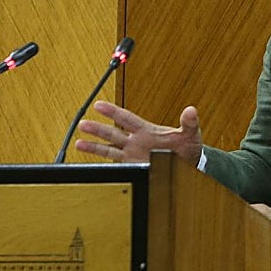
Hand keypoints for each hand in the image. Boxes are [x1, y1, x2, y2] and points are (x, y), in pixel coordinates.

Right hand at [75, 101, 202, 163]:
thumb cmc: (189, 146)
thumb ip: (189, 122)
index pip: (127, 118)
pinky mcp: (135, 165)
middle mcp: (137, 140)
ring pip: (110, 147)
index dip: (113, 112)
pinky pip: (116, 163)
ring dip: (95, 145)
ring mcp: (134, 153)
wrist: (190, 164)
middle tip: (83, 124)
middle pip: (113, 132)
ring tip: (79, 143)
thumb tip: (191, 111)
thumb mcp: (191, 133)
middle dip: (98, 129)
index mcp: (147, 130)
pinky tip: (91, 159)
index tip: (99, 105)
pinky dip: (104, 162)